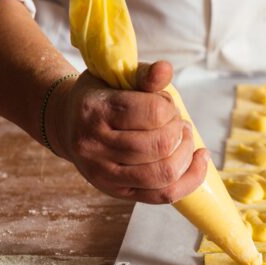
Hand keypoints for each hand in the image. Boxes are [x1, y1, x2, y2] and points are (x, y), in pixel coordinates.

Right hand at [45, 60, 208, 203]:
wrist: (66, 123)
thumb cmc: (100, 96)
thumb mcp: (115, 76)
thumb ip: (143, 73)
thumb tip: (165, 69)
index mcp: (95, 111)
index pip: (154, 113)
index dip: (170, 107)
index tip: (166, 103)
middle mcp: (95, 146)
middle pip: (161, 146)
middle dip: (180, 131)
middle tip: (176, 122)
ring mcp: (103, 174)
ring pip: (164, 173)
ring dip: (186, 153)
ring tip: (183, 139)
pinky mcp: (116, 192)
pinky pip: (162, 195)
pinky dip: (189, 179)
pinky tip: (199, 160)